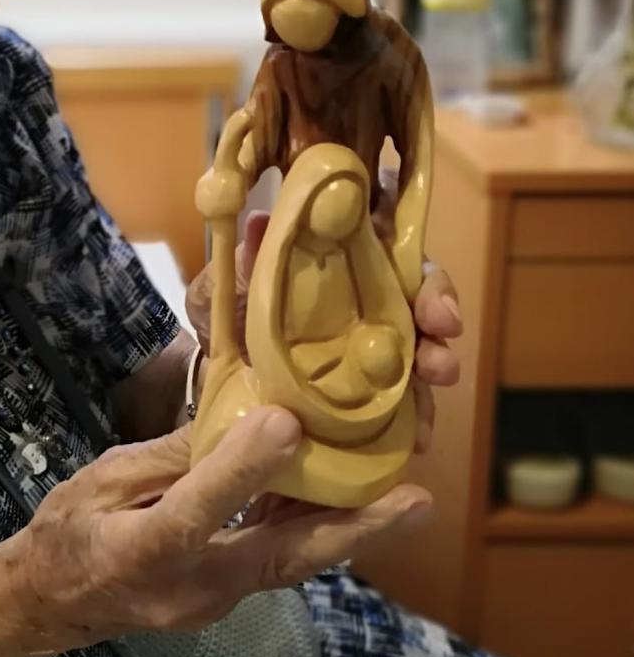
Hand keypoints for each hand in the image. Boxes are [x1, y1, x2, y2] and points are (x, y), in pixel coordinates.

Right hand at [0, 408, 430, 654]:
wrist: (49, 605)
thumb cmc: (68, 532)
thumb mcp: (103, 479)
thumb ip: (172, 456)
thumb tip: (241, 417)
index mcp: (141, 550)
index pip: (197, 510)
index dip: (242, 469)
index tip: (286, 423)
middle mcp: (189, 587)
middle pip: (281, 558)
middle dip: (354, 531)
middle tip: (417, 502)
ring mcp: (214, 602)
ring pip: (292, 564)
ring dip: (349, 531)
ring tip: (407, 499)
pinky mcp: (226, 599)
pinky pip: (278, 562)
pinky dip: (313, 530)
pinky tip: (347, 497)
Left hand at [186, 206, 461, 454]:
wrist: (212, 383)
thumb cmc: (227, 321)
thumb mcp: (225, 291)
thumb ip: (245, 264)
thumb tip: (260, 223)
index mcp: (338, 266)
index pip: (394, 252)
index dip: (420, 267)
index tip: (432, 294)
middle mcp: (365, 302)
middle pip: (419, 296)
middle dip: (440, 309)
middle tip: (444, 330)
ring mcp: (371, 350)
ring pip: (421, 347)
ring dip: (438, 360)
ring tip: (437, 375)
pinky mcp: (369, 394)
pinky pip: (404, 402)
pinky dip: (417, 416)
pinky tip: (420, 433)